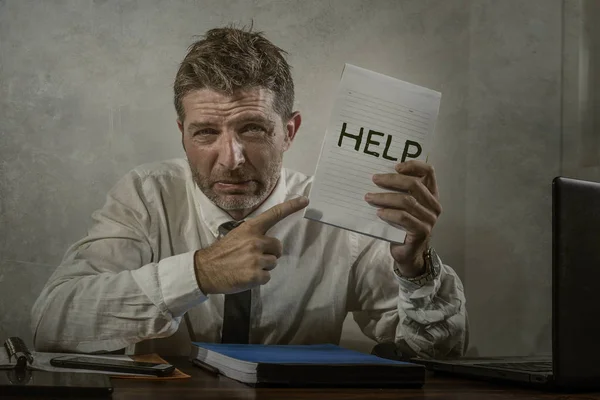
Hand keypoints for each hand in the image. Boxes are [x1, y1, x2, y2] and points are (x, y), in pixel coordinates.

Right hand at [194, 196, 308, 293]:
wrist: (205, 270)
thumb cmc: (222, 252)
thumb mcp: (236, 235)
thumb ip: (253, 235)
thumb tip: (269, 240)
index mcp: (250, 228)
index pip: (274, 214)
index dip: (291, 207)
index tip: (304, 201)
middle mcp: (255, 241)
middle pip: (278, 246)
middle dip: (270, 253)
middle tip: (254, 257)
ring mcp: (256, 258)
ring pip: (273, 263)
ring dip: (263, 267)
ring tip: (247, 266)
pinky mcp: (255, 275)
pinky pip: (267, 277)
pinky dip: (258, 278)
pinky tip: (246, 276)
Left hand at [365, 160, 441, 276]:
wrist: (407, 253)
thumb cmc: (402, 226)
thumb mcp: (403, 206)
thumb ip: (400, 191)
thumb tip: (380, 175)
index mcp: (432, 195)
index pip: (429, 172)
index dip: (413, 166)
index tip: (395, 166)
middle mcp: (434, 205)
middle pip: (415, 184)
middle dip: (392, 180)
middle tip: (375, 179)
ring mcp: (429, 219)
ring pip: (407, 201)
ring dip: (385, 197)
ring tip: (369, 197)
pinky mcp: (422, 232)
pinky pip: (404, 218)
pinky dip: (389, 213)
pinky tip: (379, 213)